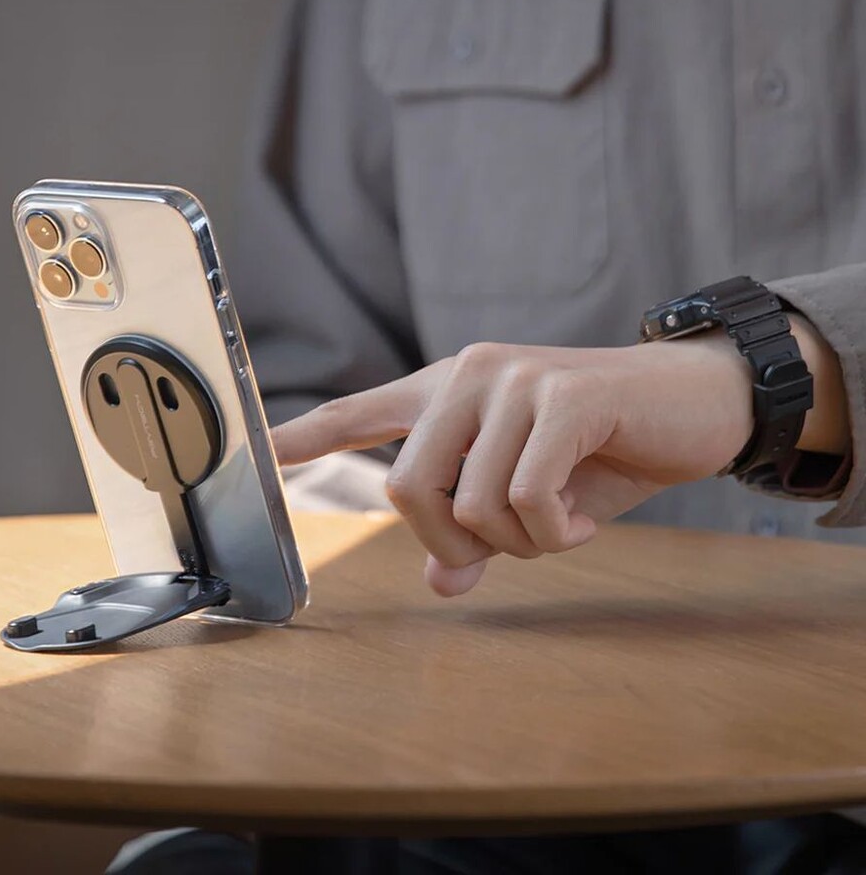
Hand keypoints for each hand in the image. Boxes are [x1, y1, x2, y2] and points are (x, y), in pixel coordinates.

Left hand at [272, 334, 755, 595]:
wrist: (695, 403)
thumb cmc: (603, 451)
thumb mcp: (533, 499)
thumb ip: (477, 534)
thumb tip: (438, 582)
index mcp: (450, 392)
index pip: (362, 411)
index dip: (308, 435)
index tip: (262, 451)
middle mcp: (468, 376)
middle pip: (405, 487)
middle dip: (451, 542)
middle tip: (507, 546)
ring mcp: (512, 380)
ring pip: (468, 502)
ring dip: (517, 544)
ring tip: (558, 526)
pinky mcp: (562, 397)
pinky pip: (524, 497)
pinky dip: (553, 533)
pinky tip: (582, 519)